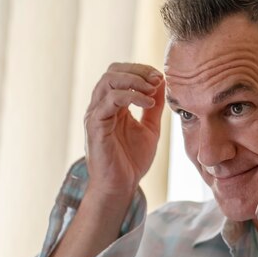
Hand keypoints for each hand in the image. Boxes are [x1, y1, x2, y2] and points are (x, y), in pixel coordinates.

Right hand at [84, 62, 164, 200]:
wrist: (122, 186)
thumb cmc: (132, 161)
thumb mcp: (150, 129)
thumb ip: (154, 107)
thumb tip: (162, 84)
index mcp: (112, 105)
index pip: (121, 73)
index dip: (141, 70)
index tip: (161, 78)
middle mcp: (100, 106)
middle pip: (112, 71)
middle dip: (138, 71)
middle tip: (157, 79)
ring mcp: (95, 115)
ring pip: (108, 81)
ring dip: (134, 80)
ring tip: (152, 90)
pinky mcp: (95, 126)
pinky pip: (110, 101)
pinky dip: (131, 96)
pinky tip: (148, 103)